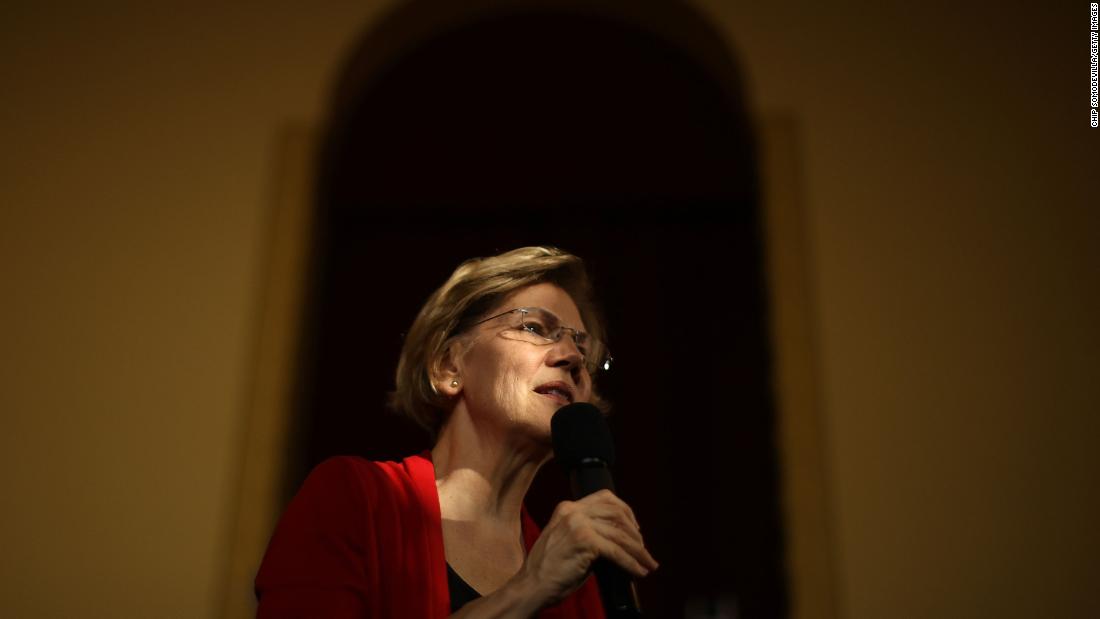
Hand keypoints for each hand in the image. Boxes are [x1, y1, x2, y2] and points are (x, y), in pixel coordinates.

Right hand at [513, 490, 658, 608]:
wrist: (531, 585)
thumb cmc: (549, 569)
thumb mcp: (567, 540)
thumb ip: (589, 531)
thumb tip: (619, 539)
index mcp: (567, 507)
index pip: (605, 497)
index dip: (626, 511)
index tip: (635, 528)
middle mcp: (573, 511)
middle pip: (617, 512)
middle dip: (635, 532)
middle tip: (643, 550)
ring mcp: (579, 524)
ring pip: (620, 533)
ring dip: (638, 551)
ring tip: (647, 563)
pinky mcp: (584, 541)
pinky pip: (616, 551)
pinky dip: (631, 562)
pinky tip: (638, 571)